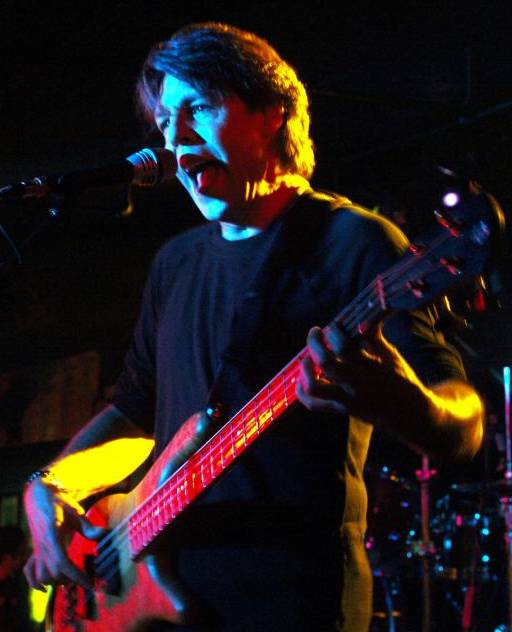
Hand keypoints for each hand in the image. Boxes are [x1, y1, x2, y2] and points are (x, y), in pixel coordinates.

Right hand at [23, 478, 104, 590]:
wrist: (39, 496)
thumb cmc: (59, 503)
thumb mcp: (75, 512)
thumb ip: (89, 527)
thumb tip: (106, 533)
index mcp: (52, 536)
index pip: (62, 563)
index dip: (75, 576)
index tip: (89, 583)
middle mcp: (42, 546)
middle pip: (53, 573)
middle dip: (70, 580)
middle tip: (86, 578)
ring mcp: (36, 550)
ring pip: (41, 576)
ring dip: (55, 582)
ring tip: (71, 578)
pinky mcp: (34, 551)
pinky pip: (28, 572)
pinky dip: (35, 583)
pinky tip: (45, 587)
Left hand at [296, 323, 418, 424]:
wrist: (408, 414)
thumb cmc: (401, 380)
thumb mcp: (391, 355)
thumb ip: (373, 336)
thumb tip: (361, 315)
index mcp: (371, 368)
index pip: (344, 346)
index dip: (335, 331)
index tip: (335, 324)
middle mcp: (356, 385)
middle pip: (326, 363)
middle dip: (315, 343)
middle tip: (316, 332)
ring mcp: (346, 399)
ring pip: (314, 387)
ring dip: (306, 368)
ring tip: (309, 357)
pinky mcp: (339, 409)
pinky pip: (313, 404)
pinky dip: (301, 390)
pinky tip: (303, 378)